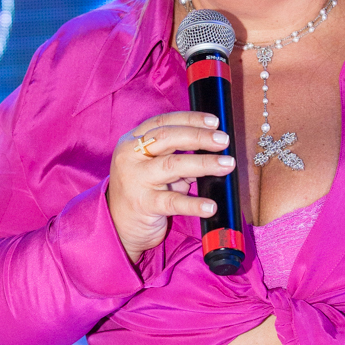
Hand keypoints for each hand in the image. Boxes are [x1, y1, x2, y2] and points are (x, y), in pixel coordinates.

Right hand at [107, 111, 234, 263]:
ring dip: (204, 163)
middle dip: (199, 137)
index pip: (163, 122)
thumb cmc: (140, 191)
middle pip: (168, 138)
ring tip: (227, 164)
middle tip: (223, 140)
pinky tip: (211, 205)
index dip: (190, 119)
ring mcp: (136, 180)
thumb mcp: (153, 167)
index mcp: (133, 142)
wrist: (117, 225)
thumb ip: (176, 156)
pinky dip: (194, 204)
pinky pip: (173, 202)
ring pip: (172, 165)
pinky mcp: (144, 205)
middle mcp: (131, 157)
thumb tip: (213, 148)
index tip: (214, 122)